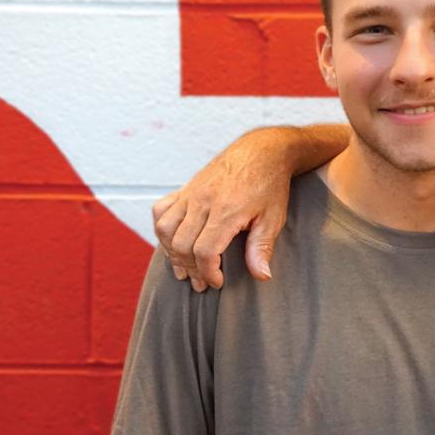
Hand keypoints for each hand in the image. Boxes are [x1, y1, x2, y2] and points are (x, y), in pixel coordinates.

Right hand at [153, 130, 294, 290]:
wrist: (262, 151)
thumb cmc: (270, 185)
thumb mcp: (273, 219)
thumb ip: (262, 248)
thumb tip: (261, 276)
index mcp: (225, 210)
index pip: (204, 251)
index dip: (208, 272)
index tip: (217, 283)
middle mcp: (202, 201)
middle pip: (182, 244)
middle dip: (190, 269)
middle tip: (201, 283)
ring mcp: (191, 193)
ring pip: (165, 228)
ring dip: (171, 252)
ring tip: (184, 269)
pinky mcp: (186, 188)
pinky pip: (161, 210)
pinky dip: (163, 229)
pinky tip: (173, 242)